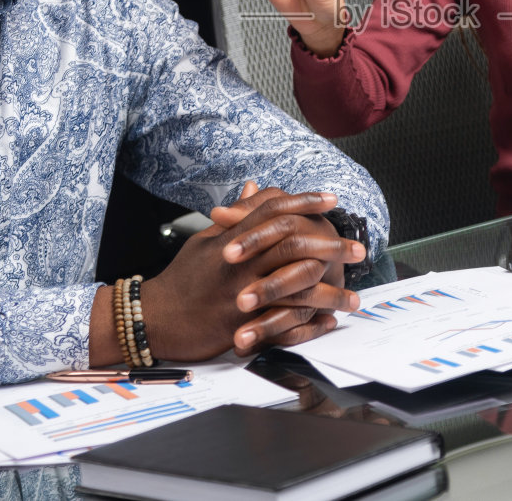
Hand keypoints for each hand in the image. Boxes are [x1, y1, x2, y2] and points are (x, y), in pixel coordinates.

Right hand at [142, 190, 363, 360]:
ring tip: (355, 296)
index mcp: (231, 237)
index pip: (274, 210)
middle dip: (331, 246)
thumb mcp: (206, 239)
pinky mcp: (240, 324)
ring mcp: (241, 293)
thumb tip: (255, 188)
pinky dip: (310, 324)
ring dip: (330, 292)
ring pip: (295, 286)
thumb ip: (236, 217)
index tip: (332, 200)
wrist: (153, 318)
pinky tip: (329, 322)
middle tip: (358, 249)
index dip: (305, 202)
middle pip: (293, 244)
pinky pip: (284, 322)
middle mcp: (239, 262)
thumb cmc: (182, 278)